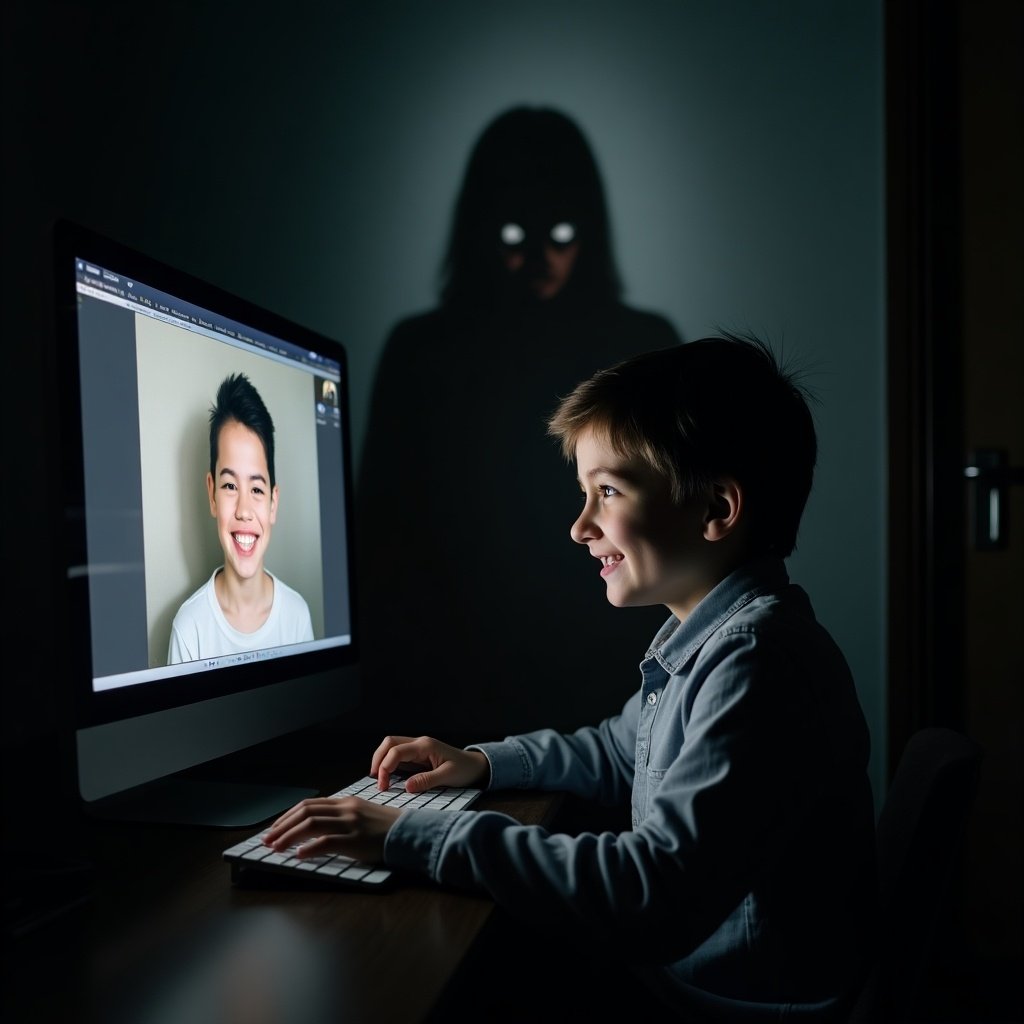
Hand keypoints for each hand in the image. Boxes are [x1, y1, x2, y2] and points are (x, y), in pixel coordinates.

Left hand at [263, 796, 399, 862]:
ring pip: (311, 824)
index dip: (288, 816)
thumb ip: (340, 817)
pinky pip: (327, 842)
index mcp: (346, 802)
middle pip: (306, 812)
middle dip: (282, 826)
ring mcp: (351, 823)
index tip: (274, 828)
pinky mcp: (356, 840)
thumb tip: (314, 827)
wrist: (409, 833)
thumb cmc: (385, 828)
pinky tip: (299, 855)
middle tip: (267, 839)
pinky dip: (310, 848)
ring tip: (275, 847)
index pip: (309, 805)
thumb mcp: (361, 815)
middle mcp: (346, 809)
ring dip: (289, 836)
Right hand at [371, 734, 489, 792]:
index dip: (385, 767)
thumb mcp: (448, 777)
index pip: (397, 751)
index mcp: (425, 746)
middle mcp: (419, 743)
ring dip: (382, 760)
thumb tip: (407, 787)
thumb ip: (427, 780)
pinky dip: (389, 763)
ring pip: (391, 746)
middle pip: (389, 742)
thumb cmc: (464, 769)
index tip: (383, 786)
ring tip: (380, 779)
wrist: (475, 766)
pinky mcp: (417, 755)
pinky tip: (388, 776)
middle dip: (378, 760)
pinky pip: (398, 754)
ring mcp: (417, 747)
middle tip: (377, 781)